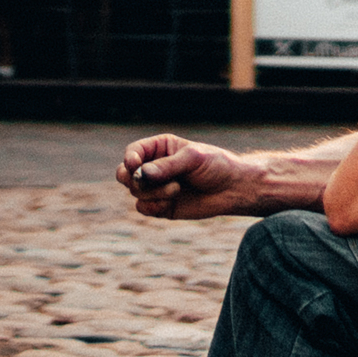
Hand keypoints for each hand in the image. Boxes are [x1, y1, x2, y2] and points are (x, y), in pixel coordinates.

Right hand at [116, 133, 258, 220]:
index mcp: (159, 148)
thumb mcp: (192, 159)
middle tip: (149, 181)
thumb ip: (166, 166)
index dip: (129, 159)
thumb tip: (140, 174)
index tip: (135, 165)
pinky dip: (154, 206)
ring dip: (152, 193)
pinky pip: (143, 208)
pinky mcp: (161, 206)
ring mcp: (156, 188)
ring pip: (135, 192)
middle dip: (134, 179)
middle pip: (124, 174)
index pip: (132, 152)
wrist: (232, 189)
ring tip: (176, 189)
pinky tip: (171, 202)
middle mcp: (153, 167)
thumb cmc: (215, 166)